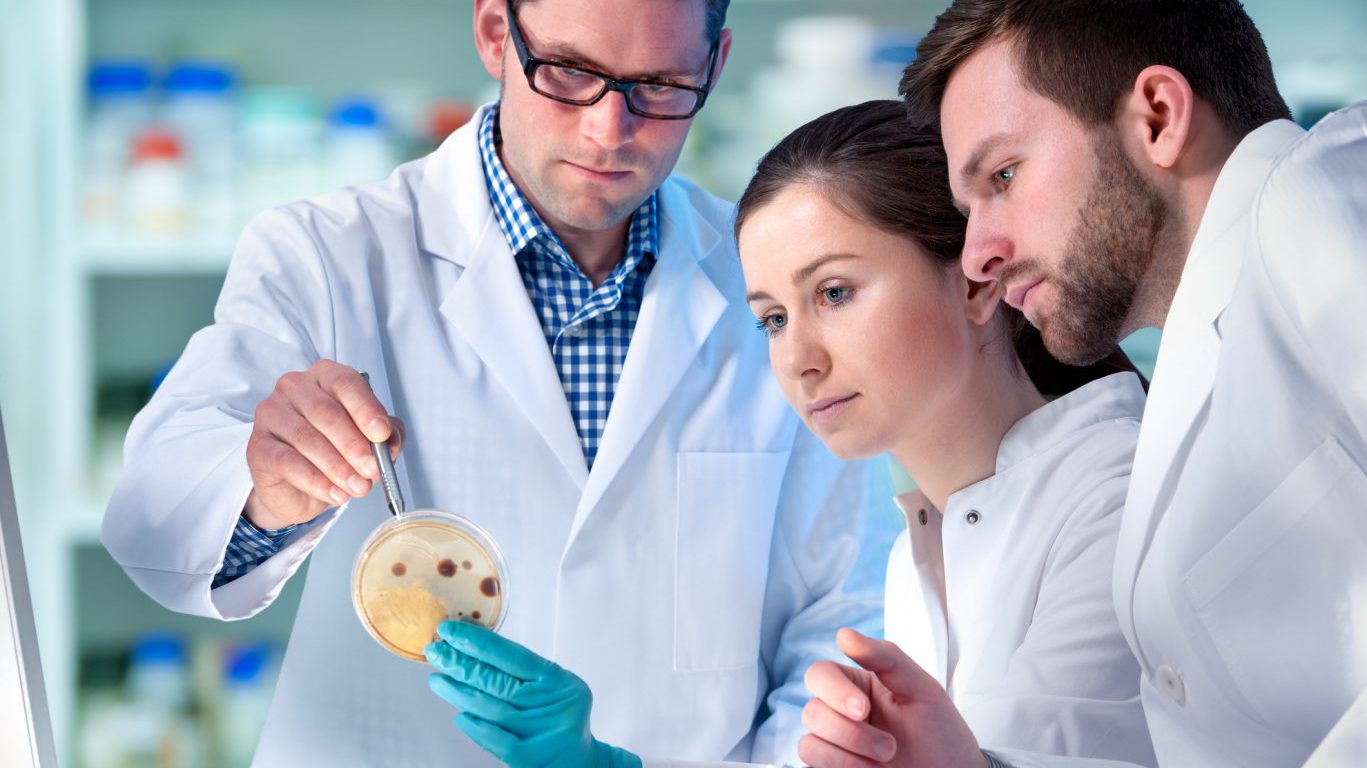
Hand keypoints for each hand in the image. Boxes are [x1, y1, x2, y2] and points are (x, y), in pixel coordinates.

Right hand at [244, 360, 403, 529]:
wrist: (299, 488)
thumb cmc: (335, 452)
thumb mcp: (369, 441)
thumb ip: (386, 436)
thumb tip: (391, 441)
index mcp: (324, 376)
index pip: (345, 383)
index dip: (365, 408)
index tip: (382, 433)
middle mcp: (294, 388)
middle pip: (326, 412)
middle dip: (354, 445)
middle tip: (372, 470)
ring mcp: (271, 415)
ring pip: (307, 438)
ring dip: (338, 467)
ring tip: (358, 487)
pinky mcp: (257, 446)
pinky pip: (287, 462)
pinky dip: (315, 481)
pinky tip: (335, 493)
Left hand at [425, 621, 640, 767]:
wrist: (581, 762)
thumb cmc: (562, 718)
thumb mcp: (556, 688)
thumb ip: (524, 674)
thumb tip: (475, 654)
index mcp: (556, 680)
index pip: (511, 655)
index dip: (477, 641)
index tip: (450, 630)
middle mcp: (549, 702)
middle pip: (496, 680)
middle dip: (460, 663)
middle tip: (434, 651)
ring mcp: (538, 731)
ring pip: (490, 707)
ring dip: (458, 693)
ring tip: (437, 680)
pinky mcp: (528, 758)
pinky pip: (494, 739)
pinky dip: (475, 726)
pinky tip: (459, 715)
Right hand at [800, 628, 986, 767]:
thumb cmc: (939, 732)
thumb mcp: (921, 688)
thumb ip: (885, 657)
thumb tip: (844, 634)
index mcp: (856, 685)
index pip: (820, 674)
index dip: (834, 691)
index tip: (863, 709)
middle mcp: (839, 713)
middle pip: (812, 711)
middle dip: (850, 732)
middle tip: (888, 746)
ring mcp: (836, 744)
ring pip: (809, 744)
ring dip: (848, 755)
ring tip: (883, 761)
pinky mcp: (835, 767)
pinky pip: (814, 765)